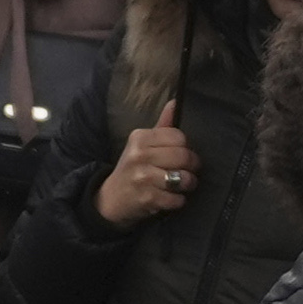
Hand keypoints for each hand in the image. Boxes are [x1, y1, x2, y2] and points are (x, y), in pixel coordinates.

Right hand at [97, 98, 195, 227]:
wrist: (110, 199)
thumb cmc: (132, 168)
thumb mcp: (142, 144)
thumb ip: (162, 126)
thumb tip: (175, 103)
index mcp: (140, 138)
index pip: (179, 137)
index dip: (186, 148)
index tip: (182, 155)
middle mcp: (139, 155)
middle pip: (184, 156)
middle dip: (192, 167)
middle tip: (187, 171)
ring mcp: (142, 177)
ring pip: (183, 178)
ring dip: (187, 184)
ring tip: (181, 185)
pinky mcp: (147, 198)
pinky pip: (177, 199)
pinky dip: (178, 201)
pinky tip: (171, 198)